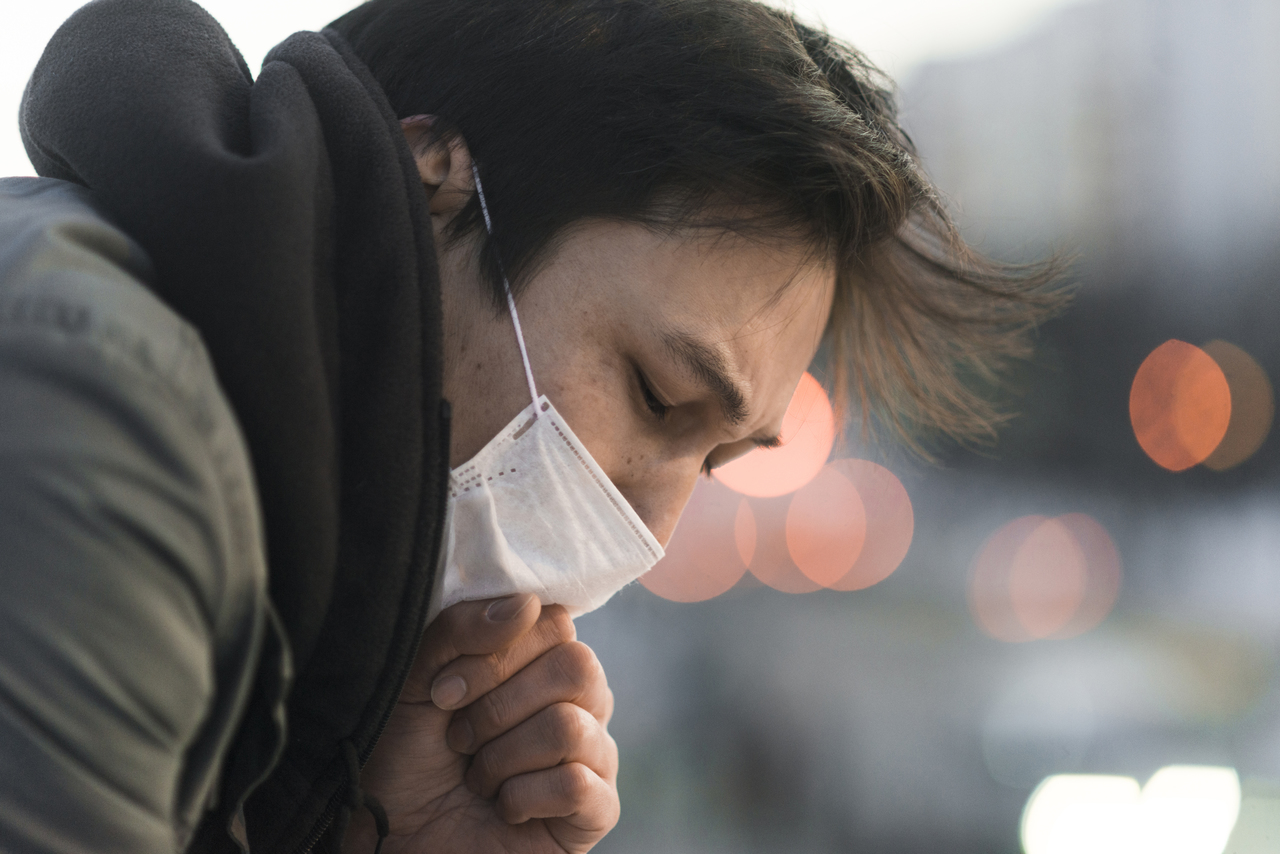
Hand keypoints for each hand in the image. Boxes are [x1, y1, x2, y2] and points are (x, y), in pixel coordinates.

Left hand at [343, 595, 619, 853]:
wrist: (394, 841)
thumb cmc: (407, 759)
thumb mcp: (416, 682)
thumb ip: (459, 630)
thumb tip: (527, 604)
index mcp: (541, 662)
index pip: (554, 623)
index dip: (497, 654)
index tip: (444, 691)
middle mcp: (578, 701)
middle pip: (577, 667)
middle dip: (498, 707)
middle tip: (459, 739)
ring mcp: (593, 755)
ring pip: (571, 727)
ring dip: (502, 759)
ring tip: (477, 779)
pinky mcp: (597, 810)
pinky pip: (579, 785)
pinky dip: (522, 798)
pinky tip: (503, 809)